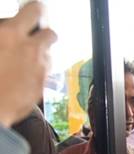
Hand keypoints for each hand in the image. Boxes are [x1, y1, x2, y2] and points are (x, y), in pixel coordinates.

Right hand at [0, 2, 56, 126]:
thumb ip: (3, 34)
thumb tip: (7, 30)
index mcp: (10, 35)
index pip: (35, 10)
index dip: (36, 9)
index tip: (34, 10)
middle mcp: (30, 50)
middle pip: (51, 33)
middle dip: (43, 33)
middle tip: (31, 37)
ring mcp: (39, 69)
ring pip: (48, 54)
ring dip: (40, 53)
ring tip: (23, 59)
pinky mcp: (41, 86)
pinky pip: (45, 72)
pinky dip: (37, 70)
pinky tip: (23, 75)